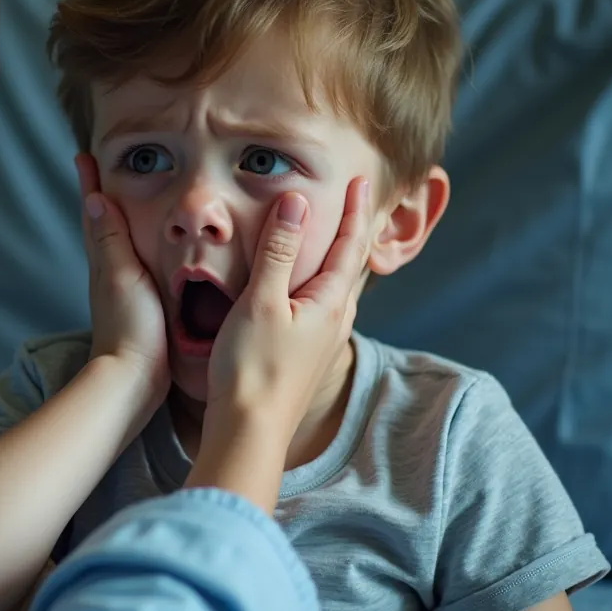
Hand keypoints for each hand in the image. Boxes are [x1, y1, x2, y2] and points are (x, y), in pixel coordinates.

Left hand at [75, 153, 168, 388]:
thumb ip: (113, 241)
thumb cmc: (131, 328)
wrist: (134, 381)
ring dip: (115, 219)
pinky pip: (132, 265)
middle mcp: (108, 274)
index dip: (90, 185)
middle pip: (100, 226)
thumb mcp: (124, 277)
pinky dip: (133, 247)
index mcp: (105, 263)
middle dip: (99, 196)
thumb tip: (95, 199)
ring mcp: (121, 291)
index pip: (95, 215)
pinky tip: (148, 250)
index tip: (84, 155)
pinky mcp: (138, 307)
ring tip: (124, 199)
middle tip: (99, 168)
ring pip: (114, 245)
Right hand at [206, 177, 371, 438]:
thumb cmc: (251, 367)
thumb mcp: (261, 301)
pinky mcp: (304, 355)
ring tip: (335, 237)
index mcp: (329, 303)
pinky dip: (318, 282)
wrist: (249, 430)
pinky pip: (320, 305)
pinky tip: (306, 288)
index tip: (362, 181)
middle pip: (350, 265)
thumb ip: (278, 251)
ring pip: (336, 288)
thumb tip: (297, 201)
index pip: (350, 245)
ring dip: (337, 257)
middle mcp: (334, 321)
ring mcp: (321, 341)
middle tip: (358, 202)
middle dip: (354, 231)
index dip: (356, 210)